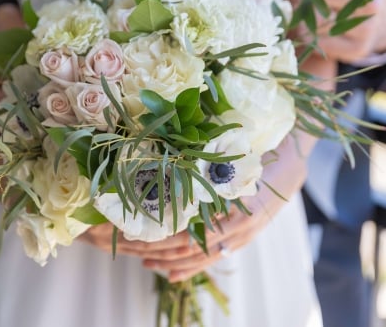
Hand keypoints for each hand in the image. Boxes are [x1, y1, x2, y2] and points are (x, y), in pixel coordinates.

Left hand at [82, 133, 310, 283]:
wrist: (294, 160)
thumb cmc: (266, 157)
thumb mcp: (244, 165)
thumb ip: (220, 179)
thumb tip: (188, 188)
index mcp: (237, 210)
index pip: (194, 233)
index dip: (166, 238)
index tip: (141, 237)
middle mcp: (239, 228)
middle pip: (194, 248)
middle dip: (163, 252)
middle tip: (135, 250)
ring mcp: (242, 235)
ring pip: (203, 257)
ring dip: (174, 262)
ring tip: (147, 263)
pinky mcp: (243, 236)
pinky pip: (215, 257)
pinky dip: (193, 266)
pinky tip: (174, 272)